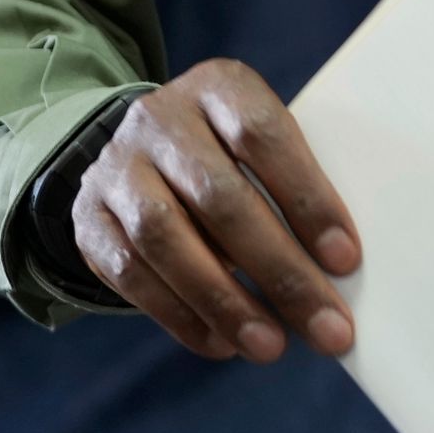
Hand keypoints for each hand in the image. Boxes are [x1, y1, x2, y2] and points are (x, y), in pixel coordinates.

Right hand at [70, 60, 360, 364]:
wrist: (140, 152)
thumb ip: (293, 190)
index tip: (345, 260)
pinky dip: (180, 315)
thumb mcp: (260, 148)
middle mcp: (160, 117)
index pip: (263, 135)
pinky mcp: (88, 216)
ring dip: (224, 301)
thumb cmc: (231, 158)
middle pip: (219, 197)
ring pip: (165, 237)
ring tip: (271, 346)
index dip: (307, 198)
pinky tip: (222, 343)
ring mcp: (116, 165)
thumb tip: (337, 271)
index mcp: (218, 86)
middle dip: (279, 271)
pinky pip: (130, 272)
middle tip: (326, 328)